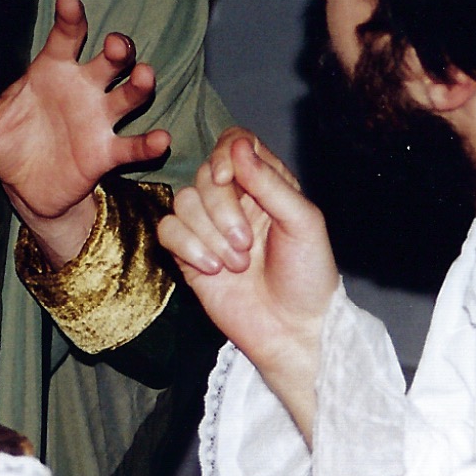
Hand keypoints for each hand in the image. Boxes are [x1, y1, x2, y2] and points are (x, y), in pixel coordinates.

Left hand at [0, 0, 168, 263]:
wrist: (22, 187)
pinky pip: (132, 145)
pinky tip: (161, 138)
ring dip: (141, 84)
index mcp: (52, 70)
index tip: (69, 1)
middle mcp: (83, 87)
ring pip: (128, 94)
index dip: (71, 17)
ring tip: (145, 76)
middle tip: (117, 46)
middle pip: (109, 60)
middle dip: (118, 48)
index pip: (67, 36)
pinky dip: (149, 142)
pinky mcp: (107, 152)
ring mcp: (99, 118)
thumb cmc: (4, 142)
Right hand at [156, 129, 338, 443]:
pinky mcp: (188, 254)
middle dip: (222, 209)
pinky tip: (214, 270)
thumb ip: (271, 183)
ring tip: (237, 264)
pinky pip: (168, 230)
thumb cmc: (308, 277)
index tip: (226, 178)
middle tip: (246, 244)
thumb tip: (237, 146)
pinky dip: (189, 248)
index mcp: (267, 185)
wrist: (293, 330)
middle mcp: (235, 200)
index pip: (234, 144)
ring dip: (209, 235)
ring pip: (183, 201)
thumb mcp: (304, 223)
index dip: (224, 154)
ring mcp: (209, 227)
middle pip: (204, 174)